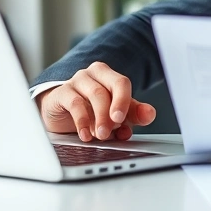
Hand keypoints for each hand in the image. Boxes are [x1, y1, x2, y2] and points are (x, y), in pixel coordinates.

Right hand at [36, 62, 155, 141]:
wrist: (61, 113)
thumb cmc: (91, 110)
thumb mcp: (115, 114)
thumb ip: (134, 113)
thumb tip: (149, 114)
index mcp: (109, 76)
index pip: (121, 83)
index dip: (123, 101)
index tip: (121, 119)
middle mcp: (93, 75)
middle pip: (107, 88)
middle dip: (110, 112)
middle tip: (108, 132)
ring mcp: (77, 81)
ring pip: (93, 95)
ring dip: (98, 118)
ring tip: (99, 135)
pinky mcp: (61, 92)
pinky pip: (74, 103)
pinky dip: (81, 121)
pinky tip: (85, 134)